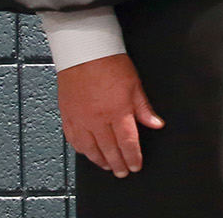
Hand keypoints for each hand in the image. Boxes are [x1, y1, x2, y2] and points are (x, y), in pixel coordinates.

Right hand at [56, 53, 162, 177]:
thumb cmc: (109, 62)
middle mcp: (97, 119)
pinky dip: (81, 149)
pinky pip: (73, 139)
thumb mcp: (135, 83)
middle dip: (118, 164)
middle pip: (109, 149)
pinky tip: (87, 152)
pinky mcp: (67, 115)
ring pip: (90, 148)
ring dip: (99, 160)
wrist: (84, 50)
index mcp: (117, 111)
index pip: (128, 143)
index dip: (133, 157)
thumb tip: (156, 124)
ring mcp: (80, 119)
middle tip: (122, 172)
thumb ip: (144, 107)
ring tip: (107, 166)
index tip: (136, 166)